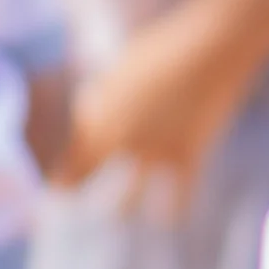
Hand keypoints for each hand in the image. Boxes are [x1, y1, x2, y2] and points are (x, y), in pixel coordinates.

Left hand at [60, 12, 247, 212]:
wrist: (211, 49)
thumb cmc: (166, 47)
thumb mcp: (123, 67)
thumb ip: (105, 95)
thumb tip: (92, 112)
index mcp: (99, 111)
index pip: (70, 146)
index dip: (63, 159)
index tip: (57, 174)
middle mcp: (119, 138)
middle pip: (84, 173)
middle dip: (72, 186)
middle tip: (65, 194)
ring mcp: (152, 153)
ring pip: (126, 199)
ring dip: (119, 209)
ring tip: (118, 215)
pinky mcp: (187, 158)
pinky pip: (178, 199)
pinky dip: (174, 212)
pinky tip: (171, 220)